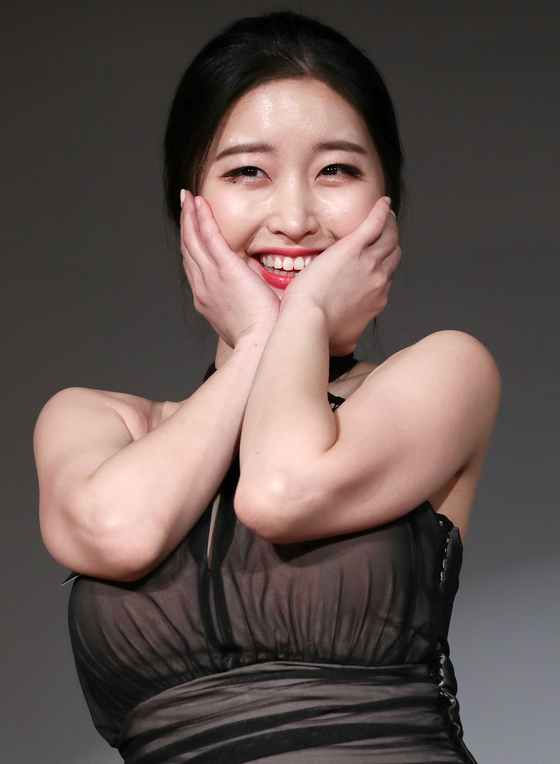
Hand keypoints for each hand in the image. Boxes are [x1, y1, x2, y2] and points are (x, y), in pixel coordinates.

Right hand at [180, 191, 279, 346]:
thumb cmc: (261, 339)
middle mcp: (203, 287)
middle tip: (185, 206)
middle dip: (185, 226)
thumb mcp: (245, 321)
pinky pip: (209, 236)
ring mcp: (211, 277)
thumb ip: (244, 305)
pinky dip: (201, 218)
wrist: (260, 346)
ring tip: (188, 198)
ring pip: (193, 240)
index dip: (192, 247)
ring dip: (190, 216)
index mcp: (207, 300)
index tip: (192, 232)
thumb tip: (253, 298)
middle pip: (189, 251)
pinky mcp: (225, 269)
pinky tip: (199, 202)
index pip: (195, 268)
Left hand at [282, 196, 399, 354]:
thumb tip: (347, 345)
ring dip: (390, 224)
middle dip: (391, 241)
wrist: (308, 322)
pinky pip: (375, 224)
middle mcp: (379, 280)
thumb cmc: (319, 334)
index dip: (383, 265)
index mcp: (376, 299)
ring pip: (389, 237)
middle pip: (393, 254)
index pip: (386, 276)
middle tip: (386, 229)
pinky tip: (382, 203)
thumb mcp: (342, 342)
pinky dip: (381, 212)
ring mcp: (369, 263)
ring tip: (386, 213)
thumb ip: (349, 338)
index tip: (377, 257)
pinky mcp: (353, 248)